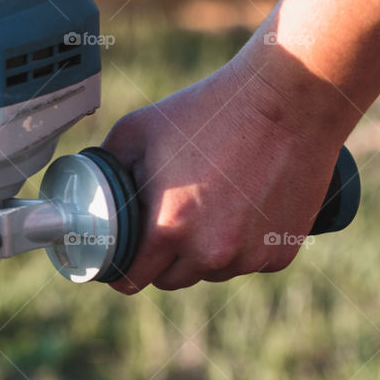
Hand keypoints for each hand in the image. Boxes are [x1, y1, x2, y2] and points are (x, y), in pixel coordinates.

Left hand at [103, 53, 346, 292]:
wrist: (290, 99)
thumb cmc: (212, 109)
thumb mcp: (139, 130)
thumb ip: (109, 167)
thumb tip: (89, 190)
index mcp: (169, 229)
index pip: (132, 280)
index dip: (122, 271)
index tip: (122, 262)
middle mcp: (210, 253)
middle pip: (172, 279)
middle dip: (163, 259)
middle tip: (168, 223)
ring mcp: (250, 256)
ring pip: (212, 272)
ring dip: (204, 253)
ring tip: (211, 207)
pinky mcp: (281, 253)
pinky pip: (250, 261)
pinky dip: (243, 245)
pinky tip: (245, 208)